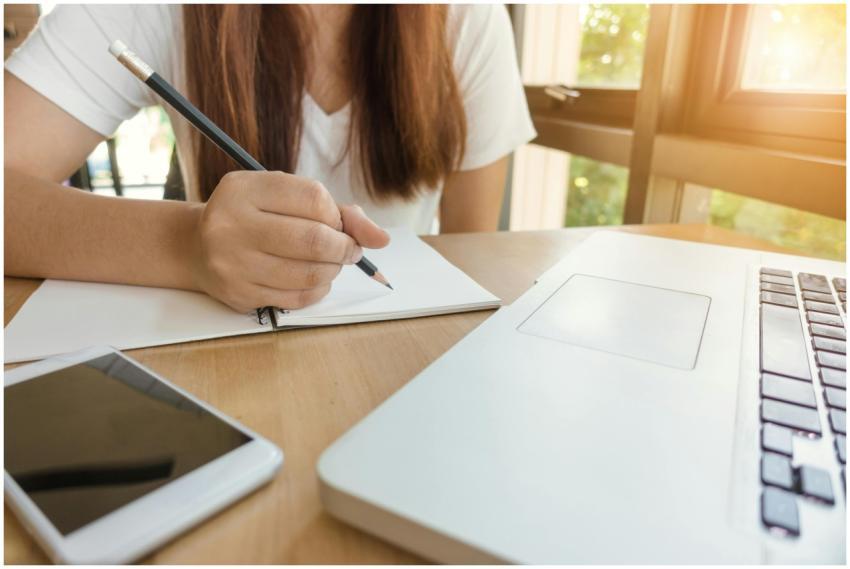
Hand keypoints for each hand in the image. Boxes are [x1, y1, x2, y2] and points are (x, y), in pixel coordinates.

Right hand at [191, 171, 389, 311]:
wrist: (197, 247)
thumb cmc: (253, 217)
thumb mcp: (283, 197)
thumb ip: (336, 211)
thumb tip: (380, 238)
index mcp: (244, 188)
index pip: (314, 198)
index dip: (337, 215)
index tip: (338, 223)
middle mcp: (232, 224)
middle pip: (315, 240)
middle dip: (345, 247)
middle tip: (349, 249)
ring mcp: (232, 262)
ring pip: (309, 273)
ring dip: (333, 270)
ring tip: (331, 263)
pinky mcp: (239, 294)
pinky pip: (297, 298)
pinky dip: (317, 289)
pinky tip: (313, 279)